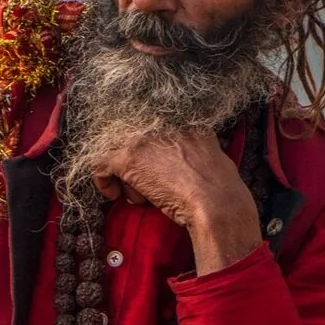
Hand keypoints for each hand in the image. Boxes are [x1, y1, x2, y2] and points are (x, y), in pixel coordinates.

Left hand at [91, 132, 261, 273]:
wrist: (217, 204)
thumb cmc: (221, 192)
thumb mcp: (213, 157)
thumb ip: (196, 150)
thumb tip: (186, 161)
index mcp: (186, 120)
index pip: (152, 130)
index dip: (149, 154)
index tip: (152, 170)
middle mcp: (162, 122)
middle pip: (134, 141)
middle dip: (137, 166)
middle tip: (146, 187)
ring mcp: (145, 138)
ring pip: (119, 153)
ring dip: (125, 177)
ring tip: (141, 196)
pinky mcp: (129, 158)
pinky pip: (102, 165)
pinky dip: (104, 182)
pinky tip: (114, 195)